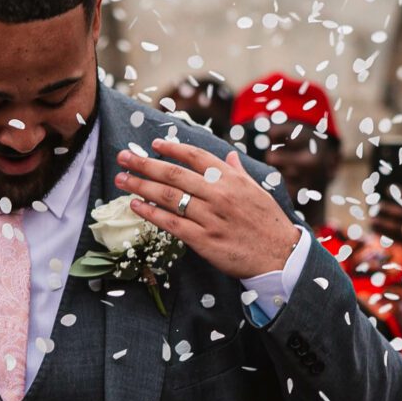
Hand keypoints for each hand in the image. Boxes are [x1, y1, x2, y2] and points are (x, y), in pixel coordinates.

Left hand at [114, 137, 304, 281]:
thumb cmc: (268, 223)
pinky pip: (171, 223)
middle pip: (174, 174)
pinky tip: (135, 206)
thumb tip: (229, 156)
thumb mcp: (257, 190)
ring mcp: (210, 217)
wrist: (279, 256)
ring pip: (169, 197)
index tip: (154, 144)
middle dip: (145, 164)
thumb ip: (238, 172)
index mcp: (231, 179)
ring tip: (122, 179)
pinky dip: (151, 213)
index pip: (196, 156)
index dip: (173, 148)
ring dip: (141, 186)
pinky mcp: (203, 240)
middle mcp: (219, 194)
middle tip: (124, 156)